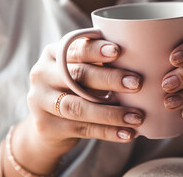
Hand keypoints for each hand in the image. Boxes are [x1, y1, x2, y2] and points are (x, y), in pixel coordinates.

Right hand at [12, 38, 143, 173]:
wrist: (49, 122)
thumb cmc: (76, 87)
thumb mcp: (82, 70)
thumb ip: (100, 63)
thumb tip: (142, 61)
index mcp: (54, 53)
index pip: (76, 49)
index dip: (96, 50)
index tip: (118, 51)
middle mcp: (42, 74)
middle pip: (78, 75)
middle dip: (110, 79)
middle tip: (137, 83)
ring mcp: (40, 101)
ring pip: (79, 107)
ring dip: (112, 113)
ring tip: (137, 116)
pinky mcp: (46, 126)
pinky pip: (82, 129)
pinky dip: (108, 131)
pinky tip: (127, 133)